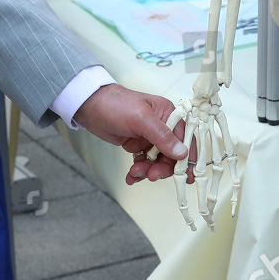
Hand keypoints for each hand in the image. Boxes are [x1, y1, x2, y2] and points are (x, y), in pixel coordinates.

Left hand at [72, 84, 188, 184]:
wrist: (90, 107)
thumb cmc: (115, 104)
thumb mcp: (141, 119)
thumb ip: (162, 136)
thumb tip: (182, 152)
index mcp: (169, 115)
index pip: (186, 139)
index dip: (188, 158)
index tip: (188, 176)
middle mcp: (162, 126)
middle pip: (172, 154)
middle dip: (163, 167)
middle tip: (152, 174)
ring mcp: (150, 137)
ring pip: (158, 161)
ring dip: (148, 170)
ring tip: (135, 172)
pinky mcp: (138, 145)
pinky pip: (144, 162)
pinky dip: (139, 171)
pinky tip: (131, 176)